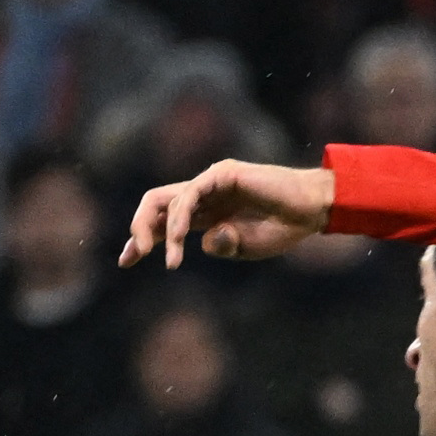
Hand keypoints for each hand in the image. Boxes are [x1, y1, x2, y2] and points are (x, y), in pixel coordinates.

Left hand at [123, 157, 334, 269]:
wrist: (310, 210)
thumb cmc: (281, 229)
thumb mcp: (244, 247)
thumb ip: (221, 246)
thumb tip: (204, 243)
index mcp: (204, 213)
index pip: (162, 221)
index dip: (142, 238)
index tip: (125, 260)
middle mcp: (202, 194)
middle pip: (155, 204)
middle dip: (138, 228)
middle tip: (132, 255)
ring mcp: (210, 181)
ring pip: (167, 201)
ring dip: (163, 233)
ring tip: (170, 262)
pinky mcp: (221, 174)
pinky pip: (190, 195)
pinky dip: (180, 219)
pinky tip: (179, 241)